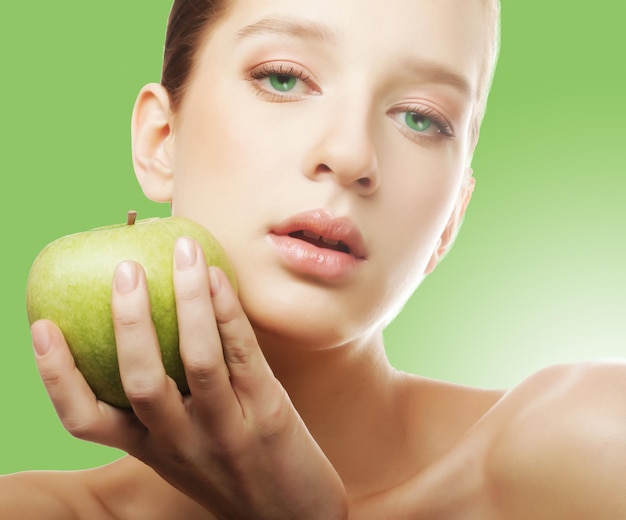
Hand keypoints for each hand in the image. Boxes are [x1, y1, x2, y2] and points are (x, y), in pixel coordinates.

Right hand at [31, 237, 347, 519]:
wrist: (294, 518)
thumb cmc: (234, 470)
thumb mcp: (186, 448)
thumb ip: (165, 406)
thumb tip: (147, 333)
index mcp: (150, 447)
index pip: (86, 420)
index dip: (57, 376)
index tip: (41, 328)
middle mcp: (180, 441)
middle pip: (138, 381)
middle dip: (127, 323)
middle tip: (124, 268)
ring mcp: (226, 429)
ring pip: (197, 359)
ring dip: (188, 300)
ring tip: (184, 251)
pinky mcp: (268, 415)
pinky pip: (243, 355)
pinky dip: (228, 312)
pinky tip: (220, 277)